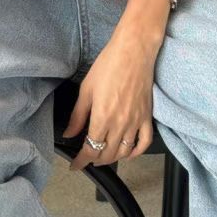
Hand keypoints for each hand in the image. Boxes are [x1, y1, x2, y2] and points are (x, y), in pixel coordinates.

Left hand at [62, 25, 157, 171]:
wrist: (134, 51)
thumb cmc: (108, 65)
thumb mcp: (86, 89)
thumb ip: (78, 115)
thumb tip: (69, 133)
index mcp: (102, 118)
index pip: (90, 150)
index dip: (81, 162)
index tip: (75, 165)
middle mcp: (120, 124)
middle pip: (107, 154)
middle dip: (94, 160)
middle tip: (87, 158)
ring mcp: (136, 122)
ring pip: (124, 152)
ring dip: (113, 158)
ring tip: (103, 156)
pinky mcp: (147, 116)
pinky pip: (144, 142)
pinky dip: (136, 152)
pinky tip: (128, 152)